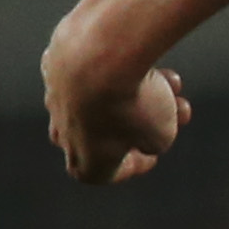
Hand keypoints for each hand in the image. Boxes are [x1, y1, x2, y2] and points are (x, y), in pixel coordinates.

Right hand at [41, 13, 190, 184]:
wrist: (99, 54)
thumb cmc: (130, 103)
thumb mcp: (161, 134)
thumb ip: (155, 138)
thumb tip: (149, 132)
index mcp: (85, 160)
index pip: (103, 174)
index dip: (132, 165)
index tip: (152, 154)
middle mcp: (64, 130)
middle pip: (102, 133)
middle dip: (139, 122)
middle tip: (170, 113)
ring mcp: (56, 95)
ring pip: (104, 96)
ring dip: (142, 91)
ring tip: (173, 83)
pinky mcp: (54, 62)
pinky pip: (91, 69)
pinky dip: (119, 67)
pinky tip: (147, 61)